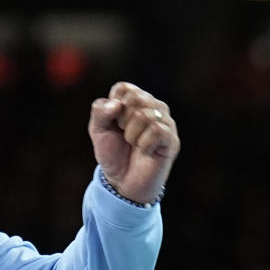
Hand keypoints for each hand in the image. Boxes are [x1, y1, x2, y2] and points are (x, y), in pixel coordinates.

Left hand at [88, 82, 179, 204]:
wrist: (122, 182)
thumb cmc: (112, 153)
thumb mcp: (98, 131)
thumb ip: (100, 113)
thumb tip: (116, 104)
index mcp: (136, 101)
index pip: (123, 88)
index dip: (113, 107)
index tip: (113, 123)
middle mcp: (154, 107)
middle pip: (135, 98)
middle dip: (121, 120)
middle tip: (124, 135)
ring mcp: (166, 122)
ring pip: (144, 115)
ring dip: (131, 135)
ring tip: (134, 144)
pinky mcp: (172, 140)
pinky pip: (157, 131)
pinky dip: (143, 144)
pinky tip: (144, 151)